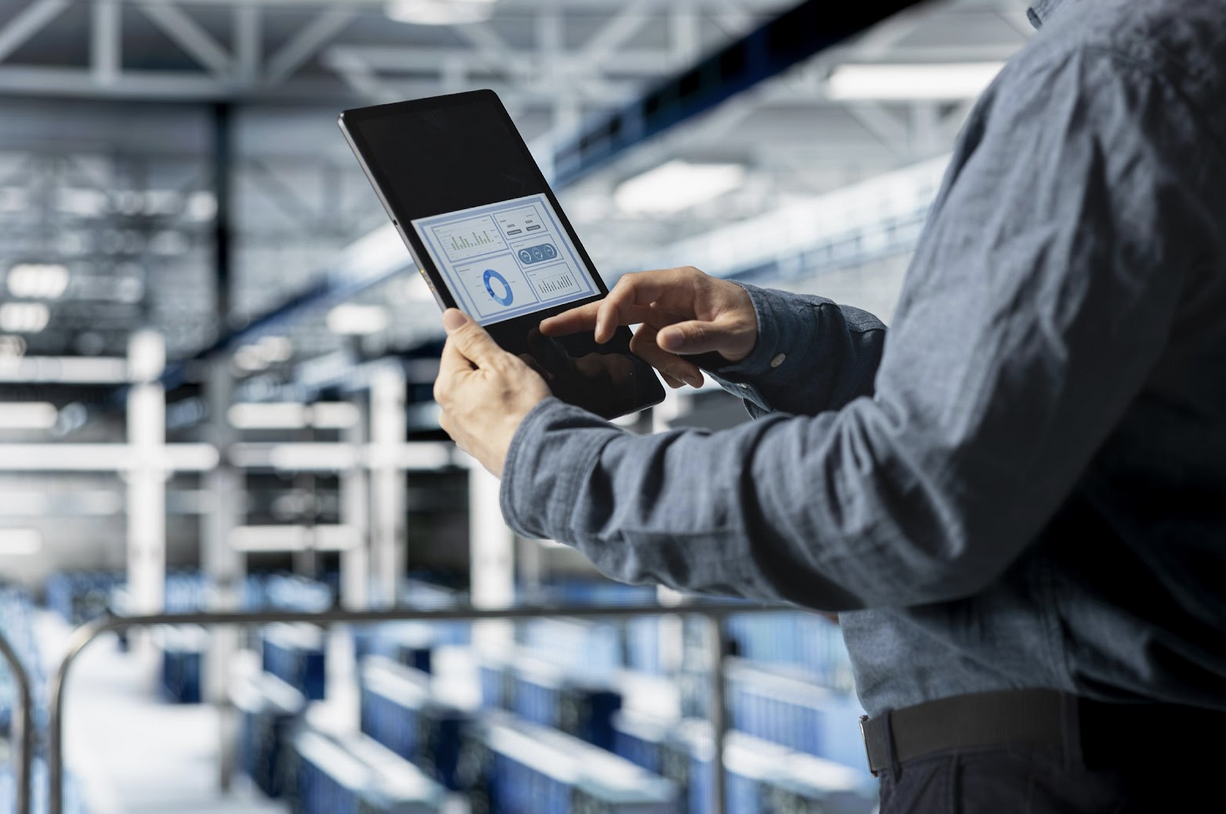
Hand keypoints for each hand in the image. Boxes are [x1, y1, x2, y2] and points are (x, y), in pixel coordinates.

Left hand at [434, 309, 550, 476]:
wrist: (539, 457)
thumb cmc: (522, 412)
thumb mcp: (501, 363)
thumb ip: (473, 338)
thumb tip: (450, 316)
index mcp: (447, 386)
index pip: (455, 344)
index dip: (481, 338)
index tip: (501, 344)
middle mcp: (447, 410)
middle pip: (468, 370)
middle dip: (493, 366)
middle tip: (519, 372)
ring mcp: (461, 431)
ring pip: (479, 394)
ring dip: (498, 389)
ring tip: (522, 396)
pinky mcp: (477, 445)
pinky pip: (487, 416)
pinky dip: (501, 412)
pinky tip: (518, 414)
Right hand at [540, 266, 756, 388]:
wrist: (763, 333)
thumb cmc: (751, 324)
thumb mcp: (733, 333)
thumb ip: (699, 336)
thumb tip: (662, 339)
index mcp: (679, 283)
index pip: (631, 287)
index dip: (611, 309)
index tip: (604, 336)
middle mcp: (664, 297)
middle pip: (614, 305)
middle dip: (582, 319)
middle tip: (545, 330)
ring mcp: (661, 317)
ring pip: (637, 341)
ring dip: (660, 364)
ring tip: (694, 377)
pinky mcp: (662, 335)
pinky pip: (651, 354)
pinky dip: (667, 369)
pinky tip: (691, 377)